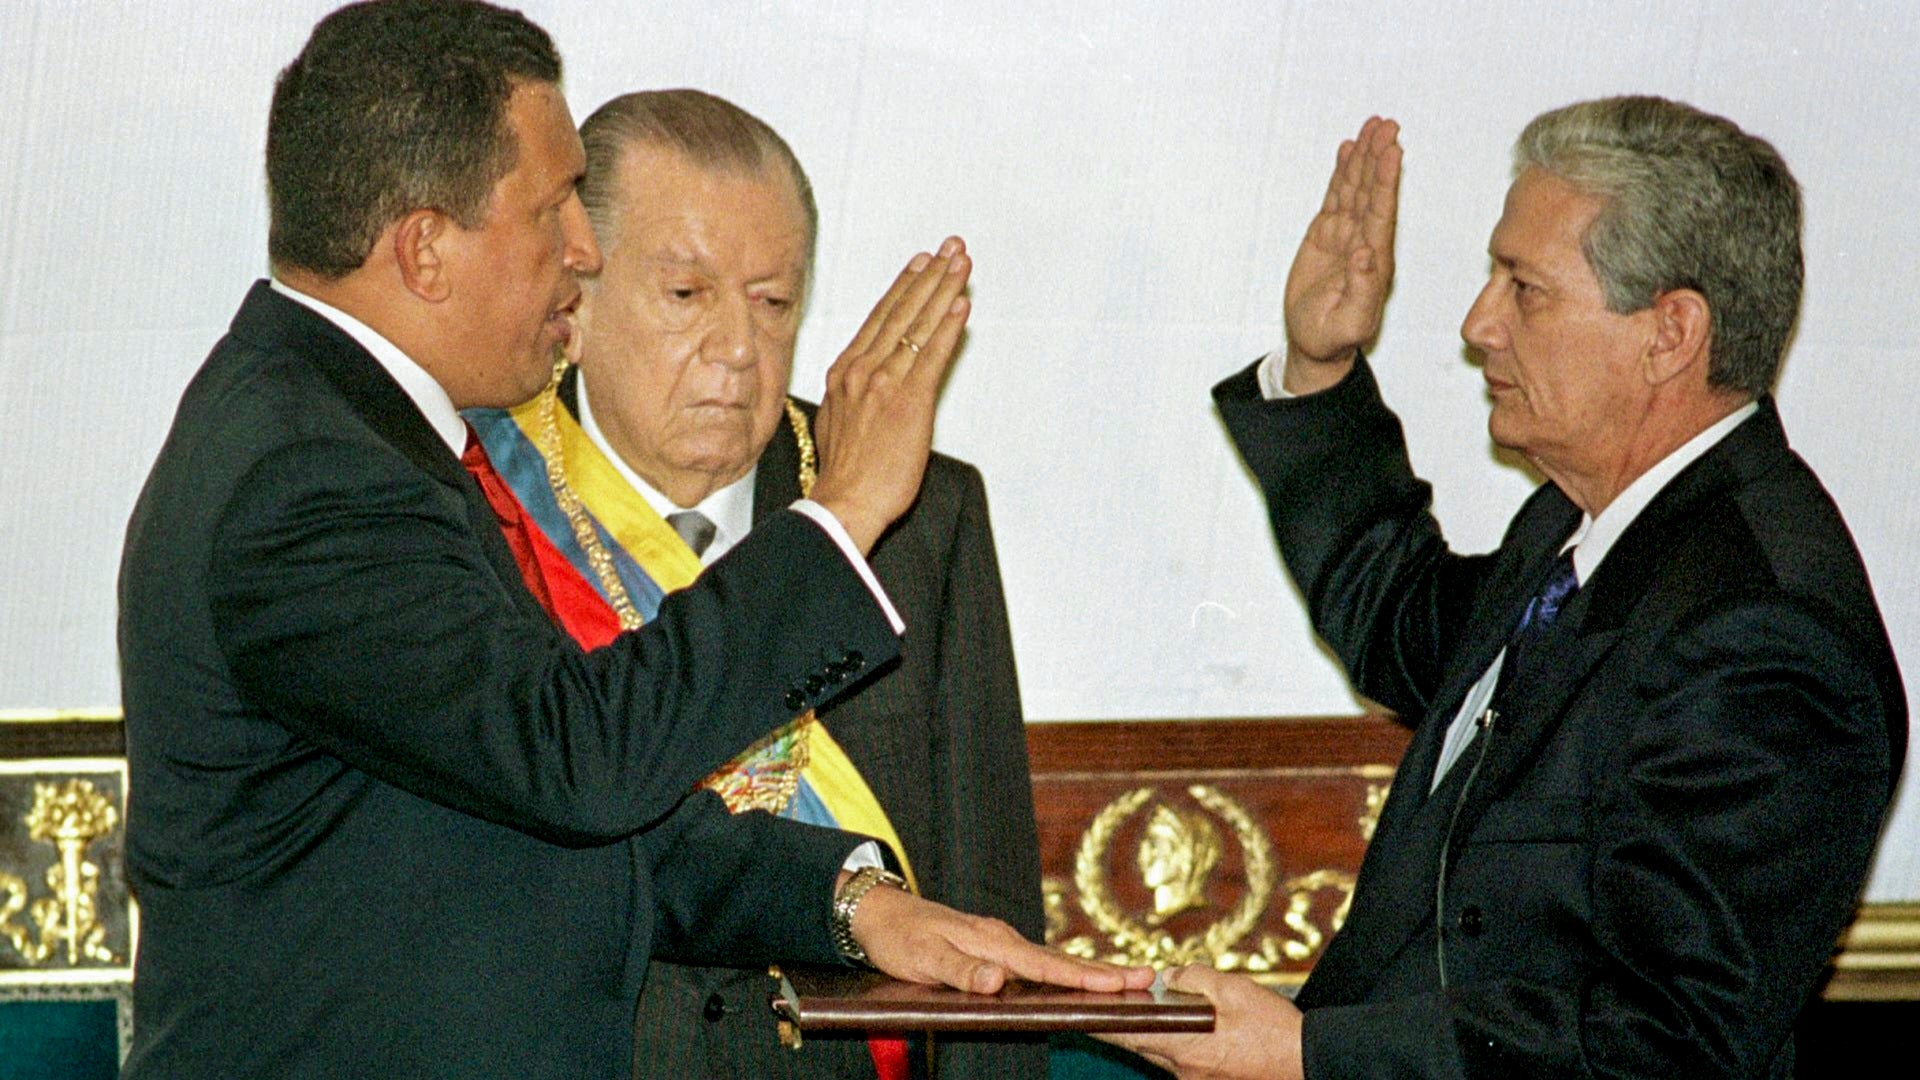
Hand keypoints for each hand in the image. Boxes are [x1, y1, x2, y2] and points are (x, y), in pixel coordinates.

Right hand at [810, 237, 972, 553]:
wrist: (842, 504)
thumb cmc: (843, 475)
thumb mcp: (837, 422)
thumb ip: (852, 396)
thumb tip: (861, 386)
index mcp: (844, 372)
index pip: (878, 318)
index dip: (903, 286)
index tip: (920, 263)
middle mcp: (861, 369)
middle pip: (900, 311)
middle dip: (928, 275)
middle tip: (950, 247)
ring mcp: (884, 382)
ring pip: (917, 325)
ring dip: (942, 290)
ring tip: (961, 263)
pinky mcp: (909, 402)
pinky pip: (931, 356)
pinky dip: (947, 328)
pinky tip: (960, 304)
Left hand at [847, 874, 1153, 994]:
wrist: (877, 912)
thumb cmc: (899, 938)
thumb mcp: (924, 958)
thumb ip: (962, 972)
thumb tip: (999, 982)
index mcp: (994, 943)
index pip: (1048, 964)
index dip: (1087, 977)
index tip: (1123, 983)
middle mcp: (1003, 940)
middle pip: (1061, 960)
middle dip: (1105, 972)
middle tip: (1147, 978)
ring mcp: (999, 943)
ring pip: (1052, 961)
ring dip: (1089, 971)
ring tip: (1125, 982)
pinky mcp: (992, 949)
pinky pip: (1036, 962)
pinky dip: (1063, 970)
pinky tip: (1075, 979)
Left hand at [1096, 964, 1303, 1079]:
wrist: (1309, 1061)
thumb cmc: (1273, 1028)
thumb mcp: (1234, 988)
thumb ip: (1194, 978)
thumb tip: (1171, 976)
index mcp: (1184, 1045)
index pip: (1128, 1033)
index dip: (1102, 1021)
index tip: (1079, 1012)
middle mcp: (1185, 1069)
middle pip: (1143, 1043)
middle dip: (1131, 1022)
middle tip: (1116, 1001)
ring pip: (1165, 1051)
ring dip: (1161, 1031)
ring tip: (1162, 1008)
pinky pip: (1184, 1059)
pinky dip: (1182, 1042)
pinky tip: (1197, 1027)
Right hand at [1282, 116, 1400, 394]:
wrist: (1315, 345)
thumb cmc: (1334, 338)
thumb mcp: (1349, 322)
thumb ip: (1361, 289)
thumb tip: (1366, 254)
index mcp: (1375, 261)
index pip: (1381, 212)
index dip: (1386, 181)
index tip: (1391, 152)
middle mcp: (1364, 242)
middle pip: (1372, 192)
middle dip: (1378, 158)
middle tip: (1386, 125)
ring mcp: (1345, 237)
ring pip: (1355, 189)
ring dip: (1363, 158)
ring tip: (1372, 126)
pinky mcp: (1326, 236)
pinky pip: (1336, 198)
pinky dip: (1341, 173)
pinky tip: (1347, 150)